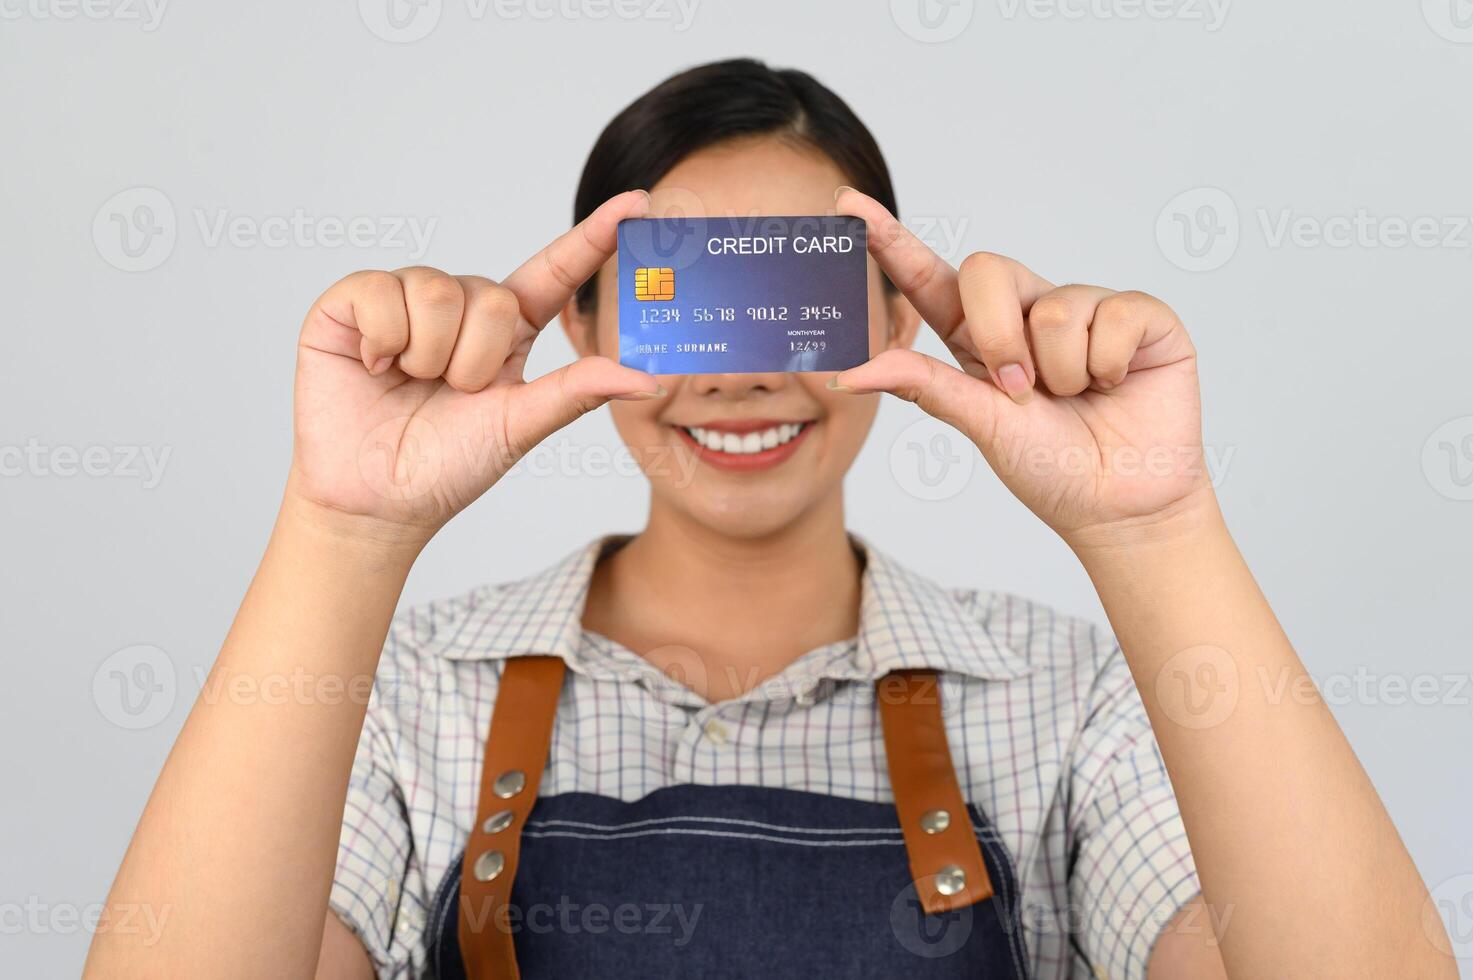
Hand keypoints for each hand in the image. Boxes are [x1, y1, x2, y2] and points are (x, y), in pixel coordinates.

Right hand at [287, 190, 662, 544]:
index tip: (638, 202)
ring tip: (408, 382)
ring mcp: (405, 299)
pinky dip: (383, 339)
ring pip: (438, 291)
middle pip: (491, 295)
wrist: (377, 501)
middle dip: (473, 360)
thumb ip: (578, 392)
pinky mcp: (352, 302)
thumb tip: (646, 378)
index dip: (593, 238)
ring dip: (428, 355)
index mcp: (507, 332)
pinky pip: (381, 290)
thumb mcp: (520, 426)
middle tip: (448, 393)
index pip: (555, 272)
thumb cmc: (449, 466)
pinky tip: (373, 366)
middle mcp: (459, 306)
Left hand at [834, 188, 1214, 546]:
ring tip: (1081, 398)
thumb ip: (922, 384)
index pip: (928, 278)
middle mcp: (1029, 312)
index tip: (846, 204)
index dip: (890, 240)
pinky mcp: (1141, 317)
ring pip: (1056, 306)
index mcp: (978, 336)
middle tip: (1021, 391)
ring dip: (1062, 370)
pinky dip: (1110, 364)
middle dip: (998, 335)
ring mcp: (1086, 309)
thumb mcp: (979, 425)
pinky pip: (1114, 314)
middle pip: (987, 270)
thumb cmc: (1049, 467)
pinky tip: (1117, 385)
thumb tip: (846, 373)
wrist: (1120, 504)